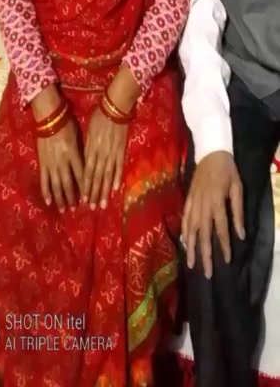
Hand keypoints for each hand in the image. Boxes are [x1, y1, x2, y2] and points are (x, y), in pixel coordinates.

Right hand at [37, 122, 83, 212]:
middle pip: (69, 184)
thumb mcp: (78, 137)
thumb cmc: (67, 124)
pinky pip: (44, 180)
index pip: (81, 176)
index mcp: (74, 155)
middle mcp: (63, 162)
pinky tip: (48, 201)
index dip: (85, 189)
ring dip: (60, 199)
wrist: (49, 118)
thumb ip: (82, 152)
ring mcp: (51, 164)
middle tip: (76, 209)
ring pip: (56, 185)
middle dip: (73, 198)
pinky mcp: (42, 163)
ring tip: (63, 210)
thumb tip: (87, 165)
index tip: (88, 200)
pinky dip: (46, 192)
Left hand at [83, 108, 127, 208]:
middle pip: (96, 177)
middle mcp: (100, 154)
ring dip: (105, 191)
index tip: (83, 199)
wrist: (115, 107)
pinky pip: (119, 167)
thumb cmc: (99, 117)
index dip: (85, 186)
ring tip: (104, 204)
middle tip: (92, 208)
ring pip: (107, 175)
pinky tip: (116, 189)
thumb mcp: (88, 131)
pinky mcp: (122, 150)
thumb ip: (87, 148)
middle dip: (94, 193)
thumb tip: (85, 161)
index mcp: (90, 149)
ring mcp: (112, 153)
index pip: (86, 172)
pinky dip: (117, 178)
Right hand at [182, 150, 243, 279]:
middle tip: (206, 273)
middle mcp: (203, 205)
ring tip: (192, 264)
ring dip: (192, 247)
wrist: (210, 151)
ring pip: (191, 229)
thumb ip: (238, 211)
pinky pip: (185, 218)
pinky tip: (185, 243)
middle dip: (205, 254)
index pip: (221, 228)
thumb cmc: (228, 170)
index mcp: (217, 201)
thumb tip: (240, 234)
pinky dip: (184, 231)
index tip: (227, 260)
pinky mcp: (188, 198)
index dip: (224, 245)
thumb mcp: (238, 188)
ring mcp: (193, 202)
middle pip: (204, 233)